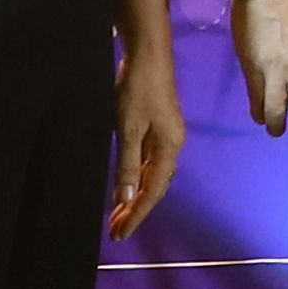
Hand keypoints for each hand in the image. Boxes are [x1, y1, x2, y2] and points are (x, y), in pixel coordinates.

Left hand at [104, 46, 185, 235]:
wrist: (148, 54)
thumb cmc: (138, 90)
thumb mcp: (128, 129)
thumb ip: (128, 165)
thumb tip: (127, 199)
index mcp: (170, 148)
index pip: (153, 191)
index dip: (137, 215)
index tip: (120, 234)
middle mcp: (172, 146)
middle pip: (155, 186)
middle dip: (136, 210)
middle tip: (115, 231)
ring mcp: (166, 136)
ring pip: (152, 176)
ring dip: (135, 196)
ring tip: (117, 214)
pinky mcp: (157, 127)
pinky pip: (148, 162)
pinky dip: (136, 178)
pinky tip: (127, 184)